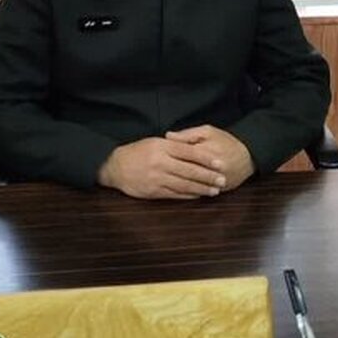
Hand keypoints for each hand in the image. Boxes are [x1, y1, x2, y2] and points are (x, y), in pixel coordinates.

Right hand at [97, 137, 227, 199]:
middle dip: (208, 176)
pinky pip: (175, 194)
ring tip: (214, 190)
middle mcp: (161, 162)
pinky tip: (198, 195)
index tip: (220, 163)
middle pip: (190, 170)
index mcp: (162, 147)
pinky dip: (189, 195)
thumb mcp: (154, 142)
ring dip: (201, 188)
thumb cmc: (137, 152)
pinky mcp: (154, 191)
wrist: (115, 167)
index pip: (190, 152)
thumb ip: (173, 145)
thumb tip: (195, 148)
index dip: (207, 158)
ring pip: (184, 184)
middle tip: (222, 179)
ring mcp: (158, 178)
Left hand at [165, 125, 254, 191]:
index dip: (168, 155)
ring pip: (193, 185)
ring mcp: (216, 181)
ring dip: (177, 185)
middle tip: (155, 172)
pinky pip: (202, 192)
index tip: (156, 156)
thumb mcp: (208, 131)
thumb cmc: (226, 141)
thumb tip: (167, 136)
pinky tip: (179, 192)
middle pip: (186, 172)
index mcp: (206, 150)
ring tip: (164, 183)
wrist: (248, 156)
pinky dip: (191, 193)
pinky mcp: (220, 190)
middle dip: (170, 172)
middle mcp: (211, 168)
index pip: (183, 154)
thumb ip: (187, 134)